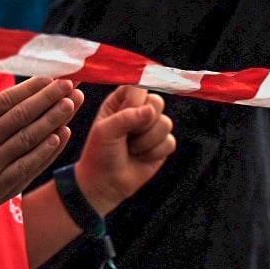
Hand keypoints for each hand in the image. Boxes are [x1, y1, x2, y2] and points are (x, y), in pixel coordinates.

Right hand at [0, 72, 78, 225]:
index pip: (5, 102)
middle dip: (49, 100)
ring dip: (53, 121)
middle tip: (69, 85)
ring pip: (29, 140)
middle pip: (22, 118)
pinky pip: (27, 168)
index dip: (29, 89)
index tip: (49, 78)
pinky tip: (59, 138)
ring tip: (71, 104)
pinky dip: (45, 152)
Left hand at [73, 85, 174, 214]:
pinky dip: (153, 153)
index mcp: (120, 101)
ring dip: (146, 141)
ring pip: (166, 123)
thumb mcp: (105, 131)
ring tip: (130, 149)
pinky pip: (170, 142)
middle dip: (143, 123)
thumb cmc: (99, 153)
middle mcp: (138, 110)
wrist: (105, 183)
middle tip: (127, 135)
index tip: (129, 111)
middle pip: (157, 102)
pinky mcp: (162, 144)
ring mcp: (152, 126)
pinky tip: (140, 157)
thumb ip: (127, 117)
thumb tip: (151, 110)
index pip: (138, 86)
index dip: (137, 99)